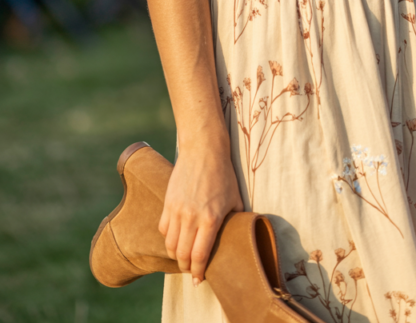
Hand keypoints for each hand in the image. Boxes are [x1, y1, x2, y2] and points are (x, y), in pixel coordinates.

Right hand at [159, 139, 243, 285]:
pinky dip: (168, 238)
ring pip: (170, 245)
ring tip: (183, 257)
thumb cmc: (223, 175)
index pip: (199, 256)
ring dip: (176, 256)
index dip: (198, 272)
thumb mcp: (235, 199)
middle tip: (190, 272)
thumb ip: (234, 221)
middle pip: (182, 255)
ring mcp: (177, 210)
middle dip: (186, 268)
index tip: (198, 280)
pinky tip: (176, 238)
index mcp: (210, 219)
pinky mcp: (167, 203)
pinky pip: (163, 229)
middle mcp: (191, 218)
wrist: (203, 150)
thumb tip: (236, 239)